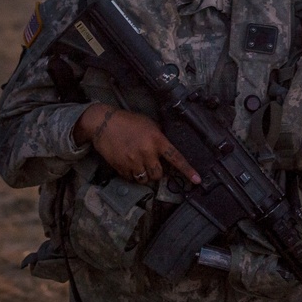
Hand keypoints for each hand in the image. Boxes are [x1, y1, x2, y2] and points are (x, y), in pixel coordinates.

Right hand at [74, 105, 200, 184]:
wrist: (104, 123)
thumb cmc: (128, 121)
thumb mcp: (149, 124)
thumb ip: (159, 138)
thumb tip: (166, 152)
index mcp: (157, 140)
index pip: (176, 158)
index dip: (187, 170)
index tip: (197, 180)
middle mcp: (147, 152)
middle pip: (159, 174)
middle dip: (157, 172)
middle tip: (151, 164)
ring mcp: (133, 161)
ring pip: (145, 179)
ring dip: (144, 175)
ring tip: (139, 164)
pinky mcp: (121, 167)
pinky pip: (131, 179)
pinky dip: (131, 175)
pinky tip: (128, 163)